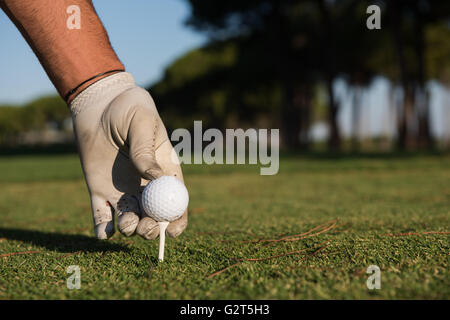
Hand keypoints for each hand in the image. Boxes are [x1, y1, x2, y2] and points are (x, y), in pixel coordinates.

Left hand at [70, 72, 187, 239]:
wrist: (99, 103)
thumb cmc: (128, 107)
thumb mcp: (142, 123)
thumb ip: (146, 150)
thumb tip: (153, 178)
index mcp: (164, 169)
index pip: (175, 199)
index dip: (177, 218)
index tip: (172, 230)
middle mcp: (145, 184)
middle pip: (153, 215)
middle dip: (151, 228)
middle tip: (145, 226)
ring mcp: (123, 189)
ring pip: (130, 218)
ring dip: (131, 228)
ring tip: (127, 223)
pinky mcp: (100, 190)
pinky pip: (101, 214)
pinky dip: (103, 228)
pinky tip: (104, 233)